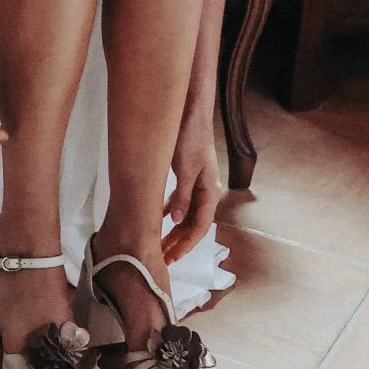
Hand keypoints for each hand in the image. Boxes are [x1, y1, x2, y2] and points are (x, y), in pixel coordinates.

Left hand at [163, 116, 222, 262]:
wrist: (191, 109)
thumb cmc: (191, 136)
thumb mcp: (185, 168)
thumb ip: (182, 195)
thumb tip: (176, 221)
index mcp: (209, 191)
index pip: (200, 227)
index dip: (186, 245)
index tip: (172, 259)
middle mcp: (206, 189)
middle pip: (193, 224)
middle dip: (178, 242)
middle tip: (162, 258)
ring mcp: (197, 181)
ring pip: (185, 213)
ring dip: (173, 229)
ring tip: (160, 243)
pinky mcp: (187, 173)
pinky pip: (180, 199)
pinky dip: (170, 210)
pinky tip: (158, 216)